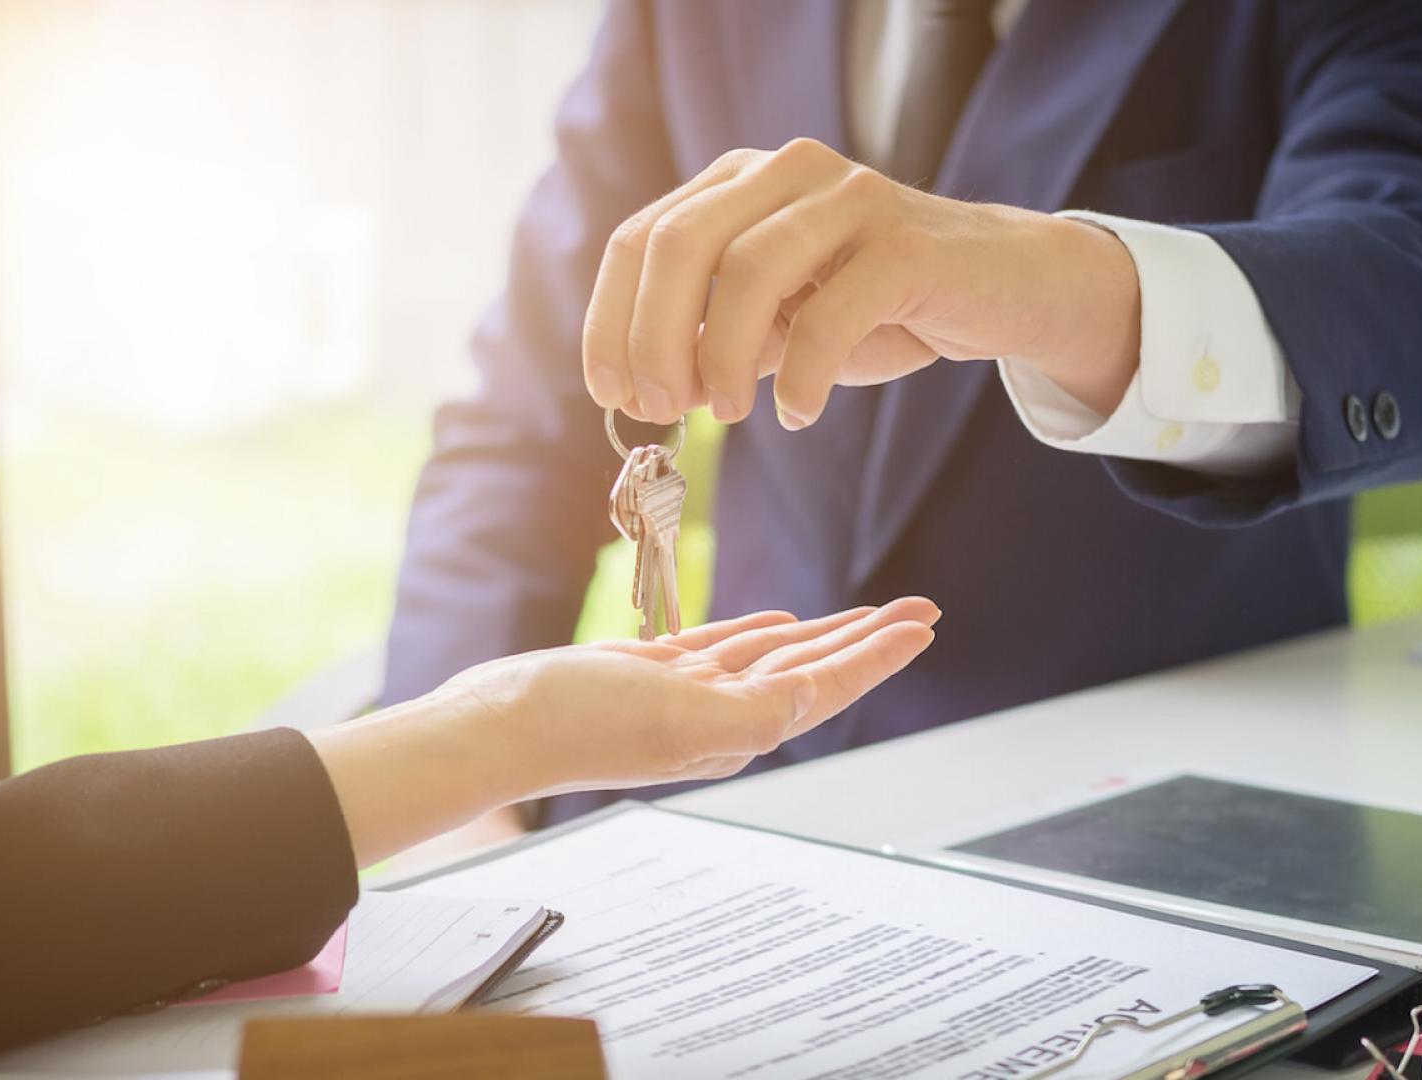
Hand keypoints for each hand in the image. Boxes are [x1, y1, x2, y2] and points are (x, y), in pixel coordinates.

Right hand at [309, 599, 938, 866]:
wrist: (497, 726)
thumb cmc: (580, 724)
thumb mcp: (679, 715)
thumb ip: (752, 708)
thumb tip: (813, 695)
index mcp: (737, 729)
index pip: (826, 685)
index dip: (878, 654)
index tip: (925, 623)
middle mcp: (720, 716)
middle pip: (813, 669)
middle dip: (868, 639)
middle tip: (921, 609)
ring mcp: (684, 695)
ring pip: (773, 657)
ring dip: (822, 634)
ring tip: (869, 613)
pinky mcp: (648, 674)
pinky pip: (721, 649)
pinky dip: (757, 634)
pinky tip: (779, 622)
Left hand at [581, 137, 1140, 429]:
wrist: (1004, 289)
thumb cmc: (880, 308)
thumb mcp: (780, 326)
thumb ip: (715, 342)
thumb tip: (645, 389)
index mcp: (740, 182)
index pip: (640, 240)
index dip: (612, 323)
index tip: (612, 395)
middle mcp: (787, 172)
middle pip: (679, 244)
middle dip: (653, 338)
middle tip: (662, 410)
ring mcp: (850, 199)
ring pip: (748, 268)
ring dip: (721, 355)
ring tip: (730, 415)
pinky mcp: (907, 244)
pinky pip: (832, 311)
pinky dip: (801, 374)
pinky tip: (797, 412)